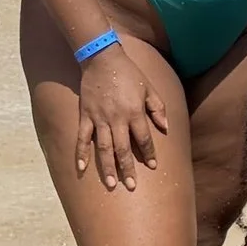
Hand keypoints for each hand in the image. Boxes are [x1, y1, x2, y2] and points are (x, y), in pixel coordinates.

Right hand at [75, 42, 169, 190]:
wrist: (102, 59)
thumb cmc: (129, 73)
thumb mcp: (149, 88)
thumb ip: (158, 108)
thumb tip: (165, 128)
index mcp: (134, 112)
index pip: (144, 138)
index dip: (149, 153)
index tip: (154, 166)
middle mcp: (117, 119)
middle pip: (123, 149)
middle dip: (128, 169)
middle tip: (131, 186)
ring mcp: (99, 118)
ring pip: (104, 148)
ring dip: (107, 167)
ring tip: (111, 184)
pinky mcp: (85, 116)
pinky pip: (82, 138)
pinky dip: (81, 154)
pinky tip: (81, 169)